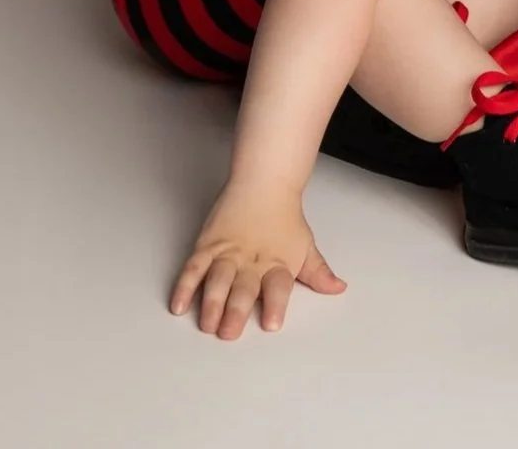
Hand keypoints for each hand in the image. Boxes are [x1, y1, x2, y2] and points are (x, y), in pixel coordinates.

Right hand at [170, 181, 345, 339]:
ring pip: (217, 280)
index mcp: (278, 263)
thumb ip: (317, 273)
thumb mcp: (306, 246)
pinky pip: (193, 268)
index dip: (275, 305)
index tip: (271, 324)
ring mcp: (227, 253)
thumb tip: (338, 288)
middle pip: (243, 288)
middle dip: (235, 312)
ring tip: (207, 324)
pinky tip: (179, 305)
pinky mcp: (207, 246)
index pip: (278, 287)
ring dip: (211, 303)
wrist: (264, 183)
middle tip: (229, 333)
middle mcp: (252, 261)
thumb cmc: (285, 217)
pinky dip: (184, 287)